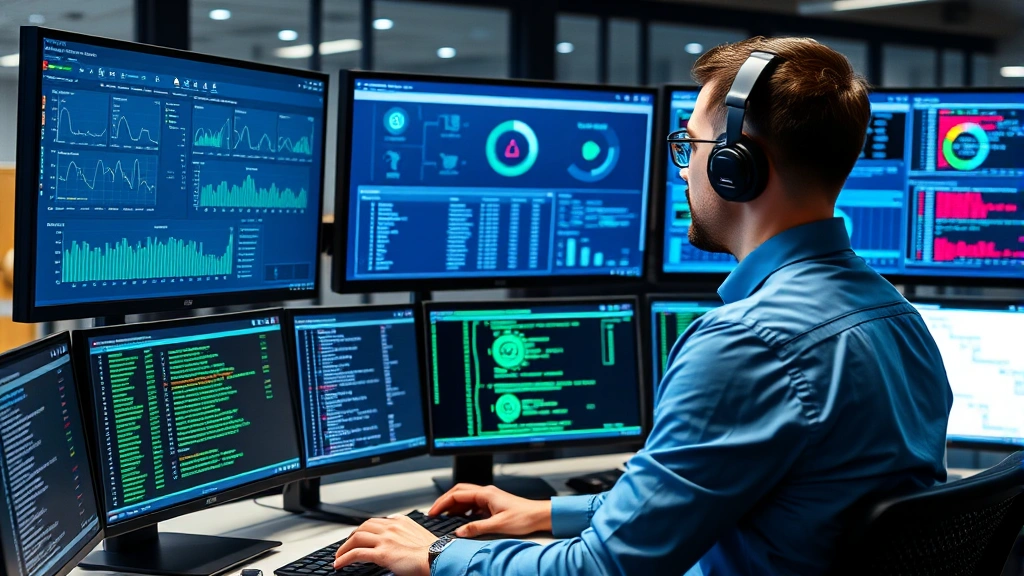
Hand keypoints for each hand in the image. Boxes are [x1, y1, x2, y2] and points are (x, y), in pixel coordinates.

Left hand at [333, 516, 433, 575]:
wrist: (438, 558)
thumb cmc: (433, 551)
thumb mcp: (420, 536)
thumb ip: (408, 534)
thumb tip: (403, 542)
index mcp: (401, 522)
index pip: (377, 522)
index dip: (365, 529)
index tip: (361, 536)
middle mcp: (391, 527)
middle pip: (363, 527)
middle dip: (351, 536)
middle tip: (346, 545)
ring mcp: (386, 539)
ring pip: (356, 538)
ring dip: (344, 547)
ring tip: (339, 556)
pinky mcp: (382, 554)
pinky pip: (356, 554)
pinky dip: (345, 558)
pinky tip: (340, 564)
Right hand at [428, 483, 550, 537]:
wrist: (539, 516)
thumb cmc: (524, 516)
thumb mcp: (498, 525)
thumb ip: (476, 528)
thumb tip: (459, 531)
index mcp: (485, 494)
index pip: (457, 494)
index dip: (442, 503)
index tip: (433, 512)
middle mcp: (486, 493)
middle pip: (459, 492)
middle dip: (445, 502)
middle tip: (434, 512)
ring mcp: (489, 498)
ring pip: (466, 498)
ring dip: (454, 506)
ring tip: (445, 517)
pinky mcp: (493, 504)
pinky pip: (473, 505)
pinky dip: (464, 511)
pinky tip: (462, 520)